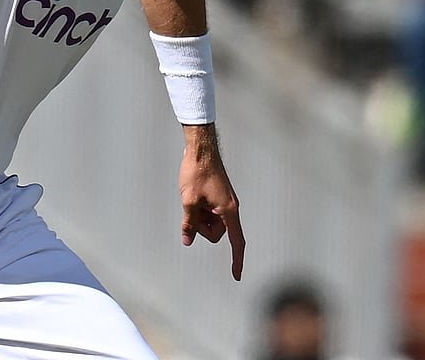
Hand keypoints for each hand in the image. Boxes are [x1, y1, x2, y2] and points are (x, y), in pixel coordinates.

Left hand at [179, 125, 245, 280]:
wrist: (201, 149)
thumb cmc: (197, 172)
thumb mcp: (189, 201)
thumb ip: (189, 224)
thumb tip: (187, 241)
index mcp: (228, 211)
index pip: (236, 241)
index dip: (236, 260)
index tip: (237, 275)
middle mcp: (230, 208)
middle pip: (217, 234)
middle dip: (202, 228)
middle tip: (192, 210)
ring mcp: (225, 203)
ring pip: (211, 224)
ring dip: (200, 218)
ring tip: (193, 199)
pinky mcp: (219, 199)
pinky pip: (210, 214)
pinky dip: (200, 211)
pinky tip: (194, 197)